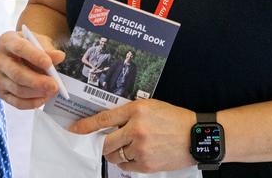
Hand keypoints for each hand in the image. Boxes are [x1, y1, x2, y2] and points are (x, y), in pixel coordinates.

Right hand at [0, 29, 65, 109]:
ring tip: (52, 91)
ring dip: (37, 93)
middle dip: (37, 81)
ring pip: (18, 89)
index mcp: (6, 41)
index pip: (19, 48)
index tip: (49, 63)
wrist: (22, 56)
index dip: (34, 56)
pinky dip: (32, 102)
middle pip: (17, 73)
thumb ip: (49, 50)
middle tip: (54, 85)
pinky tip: (44, 98)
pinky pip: (17, 102)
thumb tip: (60, 56)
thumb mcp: (40, 43)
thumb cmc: (31, 47)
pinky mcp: (1, 92)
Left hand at [68, 99, 195, 172]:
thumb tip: (108, 122)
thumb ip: (128, 113)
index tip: (74, 129)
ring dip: (115, 153)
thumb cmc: (173, 119)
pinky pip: (126, 166)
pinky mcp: (148, 165)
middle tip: (105, 143)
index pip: (103, 119)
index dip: (86, 126)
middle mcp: (136, 129)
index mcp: (135, 110)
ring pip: (115, 155)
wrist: (197, 137)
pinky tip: (135, 155)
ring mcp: (142, 149)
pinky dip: (126, 162)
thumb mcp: (149, 106)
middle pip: (106, 141)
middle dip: (102, 144)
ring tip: (127, 148)